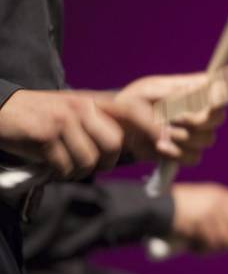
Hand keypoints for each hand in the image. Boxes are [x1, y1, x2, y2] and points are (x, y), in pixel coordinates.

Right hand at [0, 89, 165, 178]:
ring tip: (63, 162)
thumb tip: (131, 145)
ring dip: (78, 170)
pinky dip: (60, 172)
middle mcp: (82, 107)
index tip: (165, 142)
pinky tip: (48, 163)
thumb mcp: (74, 110)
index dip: (152, 127)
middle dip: (104, 162)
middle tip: (84, 163)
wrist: (0, 111)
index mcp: (93, 101)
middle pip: (113, 146)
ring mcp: (64, 120)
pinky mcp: (45, 135)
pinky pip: (66, 167)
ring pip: (90, 160)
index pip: (133, 111)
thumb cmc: (42, 116)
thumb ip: (100, 123)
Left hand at [117, 73, 225, 164]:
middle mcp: (198, 110)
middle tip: (176, 119)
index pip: (218, 88)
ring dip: (182, 138)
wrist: (116, 129)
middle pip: (217, 117)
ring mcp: (194, 132)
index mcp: (191, 89)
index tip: (210, 103)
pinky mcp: (186, 151)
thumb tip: (190, 102)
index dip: (220, 96)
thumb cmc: (130, 102)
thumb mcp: (144, 93)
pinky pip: (194, 157)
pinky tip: (160, 146)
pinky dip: (176, 154)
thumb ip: (169, 97)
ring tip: (160, 132)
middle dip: (198, 121)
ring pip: (206, 139)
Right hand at [170, 182, 227, 251]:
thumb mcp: (200, 197)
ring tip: (210, 247)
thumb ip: (218, 206)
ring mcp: (209, 215)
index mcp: (219, 193)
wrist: (153, 206)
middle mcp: (217, 203)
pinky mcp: (199, 228)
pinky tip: (196, 248)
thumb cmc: (172, 203)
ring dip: (221, 247)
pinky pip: (211, 245)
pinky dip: (205, 251)